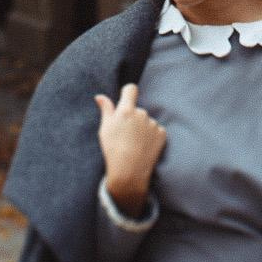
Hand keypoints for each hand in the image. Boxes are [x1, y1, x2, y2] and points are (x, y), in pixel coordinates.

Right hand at [94, 83, 166, 216]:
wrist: (129, 172)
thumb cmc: (113, 150)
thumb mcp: (105, 129)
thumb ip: (106, 109)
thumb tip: (100, 96)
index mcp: (126, 110)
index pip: (131, 89)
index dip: (127, 93)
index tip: (125, 99)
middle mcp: (142, 113)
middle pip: (137, 109)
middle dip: (132, 117)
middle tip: (125, 134)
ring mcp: (153, 124)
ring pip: (146, 121)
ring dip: (142, 127)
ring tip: (134, 144)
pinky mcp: (162, 134)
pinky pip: (155, 130)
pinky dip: (150, 136)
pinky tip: (143, 147)